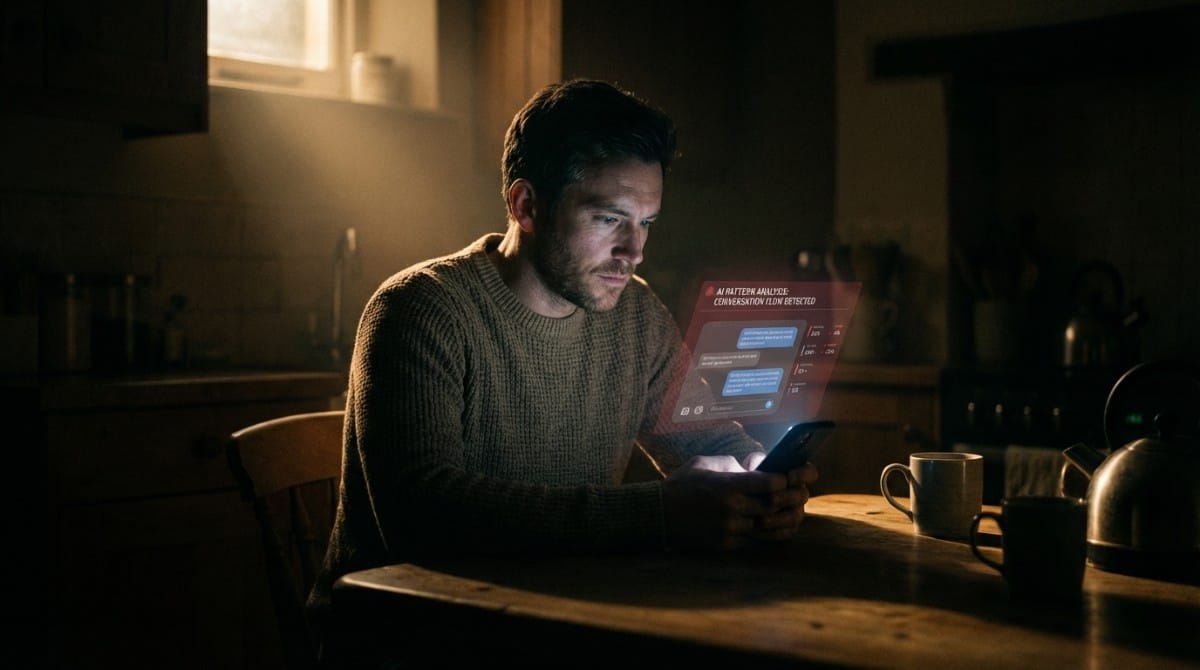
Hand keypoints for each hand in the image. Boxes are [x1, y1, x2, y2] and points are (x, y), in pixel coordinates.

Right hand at [660, 456, 816, 550]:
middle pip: (774, 505)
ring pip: (770, 527)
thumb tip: (758, 467)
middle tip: (803, 492)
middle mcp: (732, 509)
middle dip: (794, 497)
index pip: (769, 482)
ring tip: (799, 511)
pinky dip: (775, 535)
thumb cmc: (682, 484)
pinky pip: (758, 542)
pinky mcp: (726, 544)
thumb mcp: (705, 463)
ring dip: (789, 519)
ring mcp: (730, 529)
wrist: (657, 515)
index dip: (786, 478)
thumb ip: (733, 464)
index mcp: (728, 485)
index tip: (790, 475)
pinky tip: (785, 529)